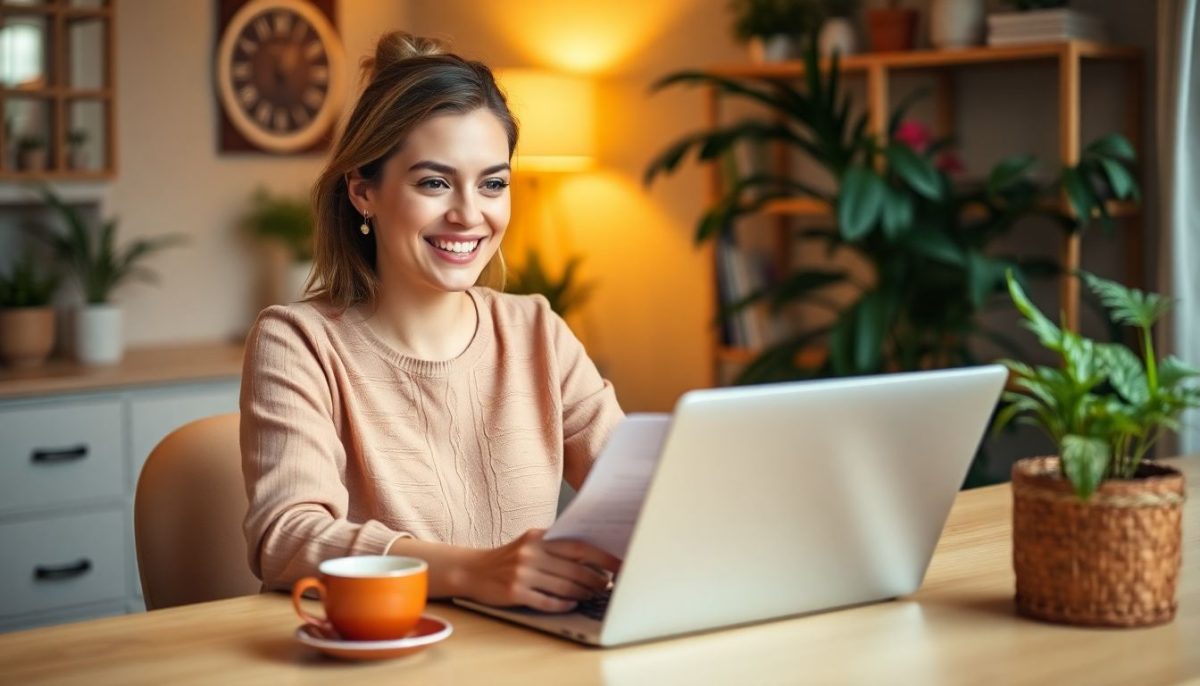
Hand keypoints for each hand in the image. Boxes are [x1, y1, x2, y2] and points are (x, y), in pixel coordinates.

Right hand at [463, 529, 620, 612]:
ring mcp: (522, 573)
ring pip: (564, 587)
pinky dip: (563, 605)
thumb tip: (592, 560)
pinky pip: (547, 601)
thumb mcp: (529, 544)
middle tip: (607, 586)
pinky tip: (572, 605)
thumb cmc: (507, 558)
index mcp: (538, 537)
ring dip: (583, 594)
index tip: (619, 564)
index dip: (602, 557)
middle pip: (574, 569)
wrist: (472, 570)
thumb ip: (554, 547)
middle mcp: (531, 553)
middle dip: (596, 580)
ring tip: (592, 596)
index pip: (578, 546)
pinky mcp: (515, 592)